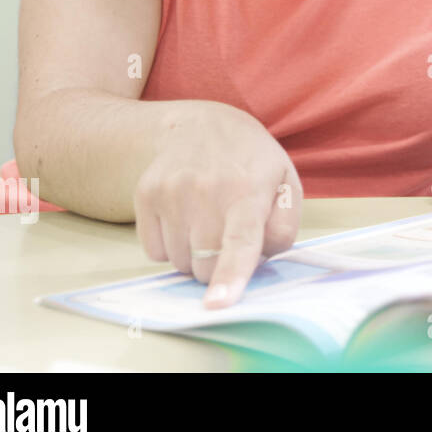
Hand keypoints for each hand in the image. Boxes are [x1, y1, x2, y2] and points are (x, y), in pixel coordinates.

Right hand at [134, 101, 301, 309]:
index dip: (230, 276)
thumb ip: (283, 227)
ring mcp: (171, 192)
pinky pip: (154, 252)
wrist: (201, 126)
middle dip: (219, 269)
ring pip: (179, 263)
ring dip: (195, 257)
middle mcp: (206, 190)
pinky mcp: (145, 195)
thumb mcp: (286, 184)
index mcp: (249, 190)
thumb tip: (259, 261)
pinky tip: (185, 218)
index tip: (219, 304)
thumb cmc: (251, 163)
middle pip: (205, 266)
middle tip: (228, 239)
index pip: (240, 241)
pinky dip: (170, 247)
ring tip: (208, 222)